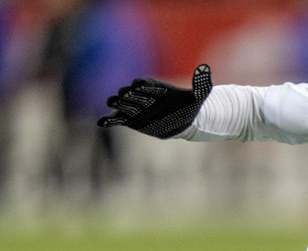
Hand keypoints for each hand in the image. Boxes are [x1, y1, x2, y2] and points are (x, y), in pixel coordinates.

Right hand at [98, 64, 212, 138]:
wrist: (184, 122)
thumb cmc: (188, 107)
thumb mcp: (197, 97)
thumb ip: (201, 85)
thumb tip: (206, 70)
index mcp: (153, 87)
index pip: (143, 82)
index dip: (141, 84)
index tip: (139, 86)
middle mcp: (141, 95)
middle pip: (129, 92)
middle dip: (127, 94)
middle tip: (124, 96)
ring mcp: (134, 107)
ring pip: (120, 103)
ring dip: (116, 103)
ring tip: (113, 103)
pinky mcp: (130, 120)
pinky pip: (117, 119)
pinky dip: (109, 120)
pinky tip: (101, 123)